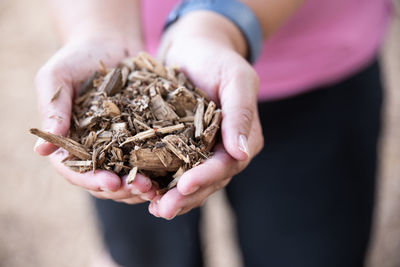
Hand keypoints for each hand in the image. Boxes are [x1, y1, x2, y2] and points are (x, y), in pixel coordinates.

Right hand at [34, 36, 156, 202]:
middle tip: (144, 188)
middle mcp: (94, 152)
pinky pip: (149, 161)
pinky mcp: (141, 140)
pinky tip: (172, 172)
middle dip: (123, 189)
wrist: (108, 45)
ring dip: (143, 187)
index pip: (76, 171)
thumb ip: (53, 111)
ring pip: (128, 178)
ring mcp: (119, 148)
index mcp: (69, 143)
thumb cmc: (76, 59)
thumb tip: (41, 151)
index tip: (111, 182)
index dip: (92, 180)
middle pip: (104, 182)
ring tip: (159, 186)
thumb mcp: (57, 78)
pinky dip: (158, 171)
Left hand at [148, 12, 263, 218]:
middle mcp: (224, 150)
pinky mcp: (181, 146)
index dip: (207, 177)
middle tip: (162, 209)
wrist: (194, 49)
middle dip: (186, 196)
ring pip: (189, 180)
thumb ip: (241, 113)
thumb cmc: (217, 59)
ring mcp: (202, 151)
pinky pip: (172, 168)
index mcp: (242, 138)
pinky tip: (143, 189)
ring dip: (171, 196)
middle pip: (208, 181)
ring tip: (150, 206)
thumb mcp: (236, 79)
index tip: (184, 185)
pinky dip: (159, 181)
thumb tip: (243, 153)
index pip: (227, 164)